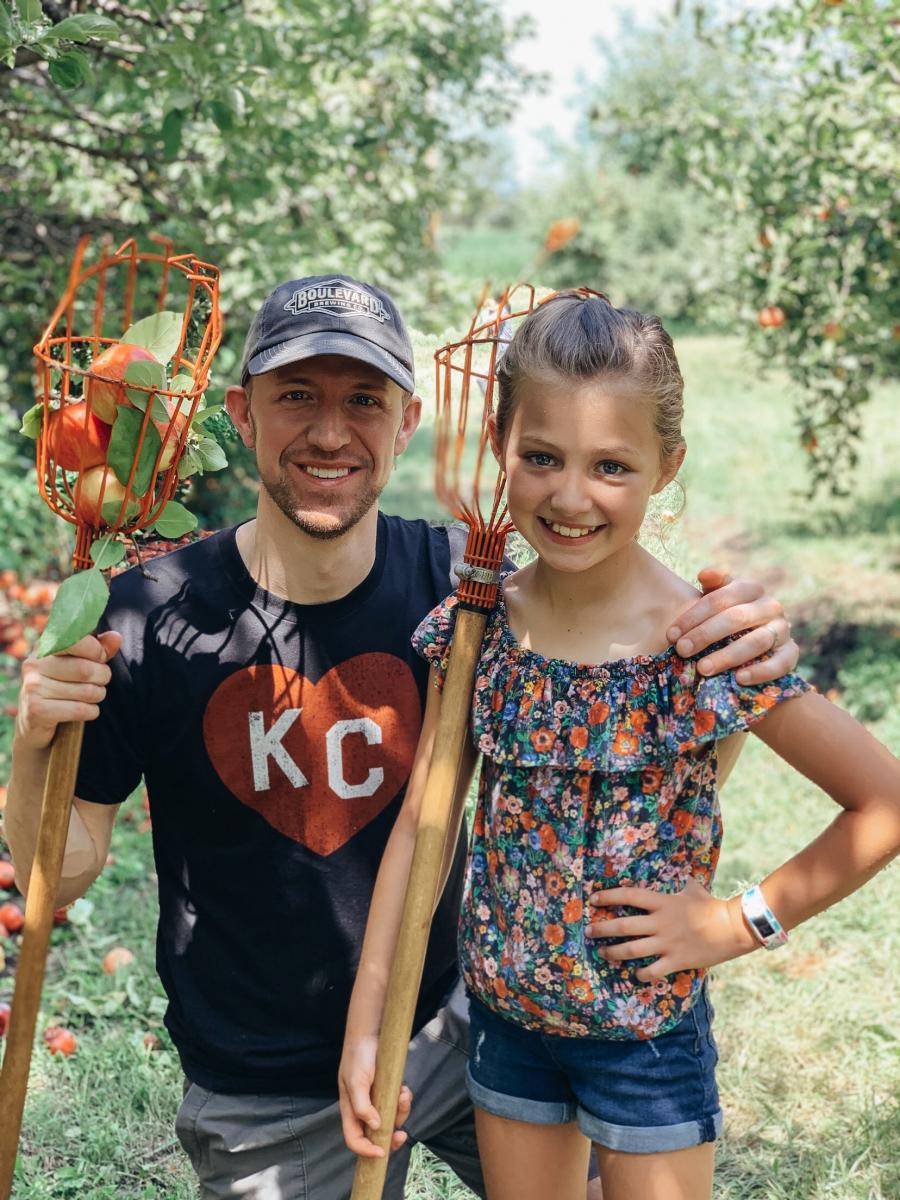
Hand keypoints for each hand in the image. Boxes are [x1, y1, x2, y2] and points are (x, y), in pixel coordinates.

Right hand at [15, 631, 122, 750]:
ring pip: (86, 692)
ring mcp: (33, 688)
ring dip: (97, 696)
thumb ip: (97, 649)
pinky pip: (80, 710)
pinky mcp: (36, 711)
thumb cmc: (61, 689)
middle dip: (102, 677)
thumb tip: (116, 637)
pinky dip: (91, 712)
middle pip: (86, 669)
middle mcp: (34, 665)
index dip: (97, 651)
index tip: (100, 659)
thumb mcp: (78, 664)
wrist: (33, 725)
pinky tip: (84, 711)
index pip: (76, 641)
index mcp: (44, 648)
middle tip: (99, 682)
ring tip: (91, 697)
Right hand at [339, 1033, 412, 1158]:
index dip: (365, 1150)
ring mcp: (377, 1101)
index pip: (354, 1139)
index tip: (381, 1152)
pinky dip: (404, 1099)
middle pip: (376, 1135)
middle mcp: (364, 1109)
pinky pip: (399, 1104)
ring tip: (403, 1094)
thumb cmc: (358, 1057)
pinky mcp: (389, 1092)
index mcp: (351, 1110)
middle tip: (402, 1135)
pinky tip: (404, 1088)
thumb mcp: (356, 1081)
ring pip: (391, 1119)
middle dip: (390, 1138)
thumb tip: (375, 1126)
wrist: (370, 1035)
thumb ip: (362, 1106)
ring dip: (401, 1112)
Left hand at [586, 879, 757, 981]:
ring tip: (603, 953)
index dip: (609, 896)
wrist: (732, 927)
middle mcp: (660, 923)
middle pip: (623, 925)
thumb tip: (686, 877)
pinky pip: (652, 970)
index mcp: (662, 903)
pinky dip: (641, 974)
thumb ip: (684, 885)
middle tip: (588, 931)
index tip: (593, 899)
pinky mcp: (676, 960)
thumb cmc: (712, 906)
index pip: (628, 896)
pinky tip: (636, 975)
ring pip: (631, 949)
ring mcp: (666, 943)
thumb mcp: (694, 890)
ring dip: (613, 952)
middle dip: (602, 929)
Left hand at [667, 567, 797, 682]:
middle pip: (736, 618)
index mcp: (750, 588)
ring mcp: (783, 629)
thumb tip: (704, 574)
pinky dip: (761, 672)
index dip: (693, 616)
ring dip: (728, 656)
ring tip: (703, 668)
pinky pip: (780, 663)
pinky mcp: (791, 653)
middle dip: (705, 635)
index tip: (671, 634)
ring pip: (757, 641)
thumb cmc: (728, 617)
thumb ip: (712, 586)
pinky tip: (739, 679)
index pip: (720, 598)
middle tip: (682, 650)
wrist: (758, 643)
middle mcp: (770, 605)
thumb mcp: (718, 599)